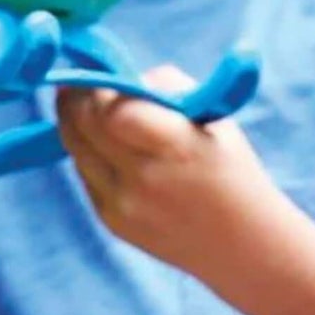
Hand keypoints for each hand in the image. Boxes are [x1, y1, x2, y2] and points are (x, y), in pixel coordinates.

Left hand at [56, 65, 281, 278]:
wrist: (242, 245)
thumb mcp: (211, 117)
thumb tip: (119, 78)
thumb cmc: (230, 171)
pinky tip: (103, 148)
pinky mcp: (115, 224)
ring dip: (75, 128)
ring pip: (78, 153)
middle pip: (84, 128)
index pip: (110, 109)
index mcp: (173, 145)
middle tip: (71, 85)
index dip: (92, 87)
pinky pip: (87, 178)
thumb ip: (164, 87)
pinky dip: (88, 158)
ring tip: (83, 112)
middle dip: (73, 102)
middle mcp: (143, 178)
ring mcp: (124, 206)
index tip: (90, 69)